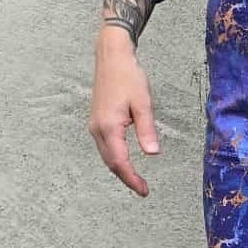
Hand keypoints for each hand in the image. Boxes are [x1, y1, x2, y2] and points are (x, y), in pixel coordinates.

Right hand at [88, 30, 160, 196]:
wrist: (111, 57)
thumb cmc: (128, 76)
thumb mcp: (143, 103)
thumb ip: (147, 130)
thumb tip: (152, 153)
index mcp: (109, 127)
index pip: (120, 162)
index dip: (132, 179)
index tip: (144, 190)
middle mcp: (98, 129)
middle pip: (111, 163)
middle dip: (126, 178)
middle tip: (142, 188)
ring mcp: (95, 125)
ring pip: (106, 156)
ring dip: (119, 169)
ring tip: (135, 178)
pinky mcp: (96, 121)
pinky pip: (104, 146)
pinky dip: (114, 157)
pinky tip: (124, 159)